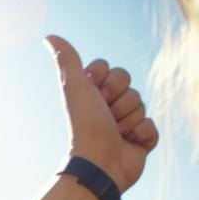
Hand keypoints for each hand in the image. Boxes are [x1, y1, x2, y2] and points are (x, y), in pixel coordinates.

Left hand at [46, 36, 157, 193]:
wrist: (98, 163)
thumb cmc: (84, 126)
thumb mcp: (75, 87)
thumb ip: (67, 60)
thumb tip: (49, 37)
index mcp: (93, 99)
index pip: (115, 72)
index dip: (108, 80)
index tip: (95, 93)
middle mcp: (108, 111)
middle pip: (130, 86)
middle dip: (120, 100)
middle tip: (106, 115)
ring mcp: (124, 126)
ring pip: (141, 105)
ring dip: (129, 118)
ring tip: (114, 132)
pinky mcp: (139, 142)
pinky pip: (151, 127)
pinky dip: (141, 133)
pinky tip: (127, 143)